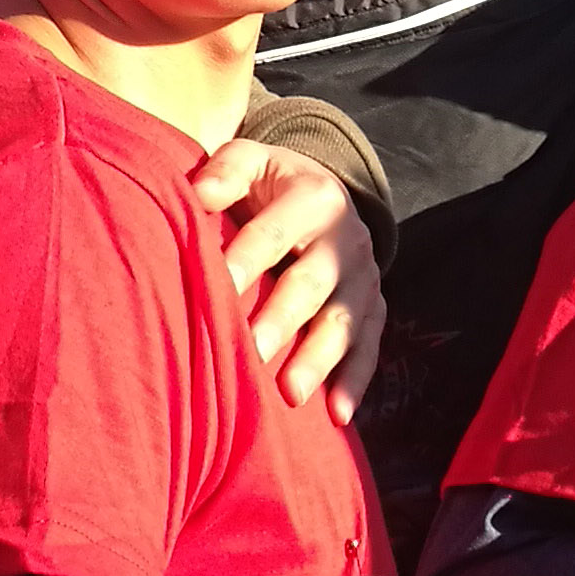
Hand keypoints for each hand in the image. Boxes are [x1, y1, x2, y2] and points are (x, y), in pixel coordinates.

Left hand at [191, 140, 384, 421]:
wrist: (326, 192)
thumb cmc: (270, 184)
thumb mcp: (251, 160)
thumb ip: (226, 171)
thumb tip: (199, 194)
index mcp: (313, 197)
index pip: (273, 233)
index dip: (245, 261)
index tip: (218, 290)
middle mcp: (346, 238)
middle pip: (312, 283)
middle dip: (282, 319)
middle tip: (251, 352)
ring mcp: (365, 276)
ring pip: (343, 321)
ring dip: (319, 359)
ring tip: (290, 393)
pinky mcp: (376, 307)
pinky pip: (370, 346)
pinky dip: (356, 381)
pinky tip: (337, 415)